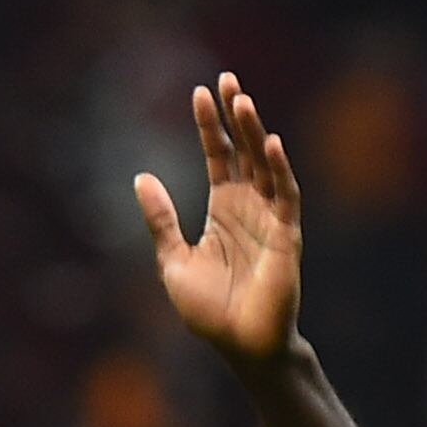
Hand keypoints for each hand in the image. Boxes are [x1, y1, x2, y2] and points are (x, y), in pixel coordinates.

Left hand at [134, 76, 302, 365]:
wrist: (240, 346)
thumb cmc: (210, 311)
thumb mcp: (173, 262)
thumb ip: (161, 221)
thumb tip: (141, 176)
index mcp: (223, 209)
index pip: (218, 156)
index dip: (209, 126)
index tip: (198, 93)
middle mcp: (248, 206)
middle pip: (243, 150)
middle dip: (235, 115)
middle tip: (226, 79)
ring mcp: (270, 218)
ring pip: (265, 164)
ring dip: (255, 132)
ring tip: (242, 100)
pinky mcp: (286, 236)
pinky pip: (286, 195)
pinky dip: (280, 170)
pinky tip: (270, 144)